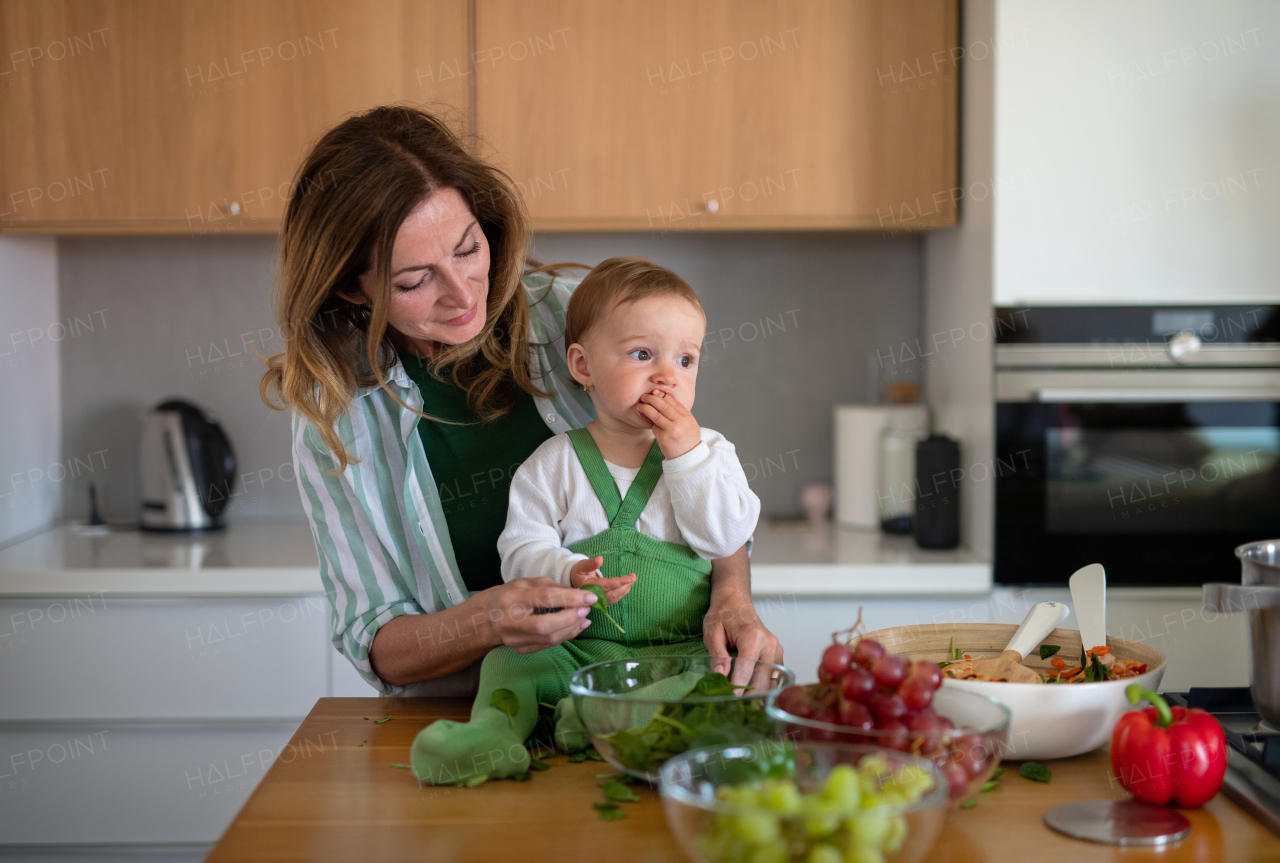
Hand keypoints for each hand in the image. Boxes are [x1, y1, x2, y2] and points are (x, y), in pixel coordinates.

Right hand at [490, 577, 597, 653]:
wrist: (490, 615)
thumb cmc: (514, 594)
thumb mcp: (531, 583)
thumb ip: (555, 588)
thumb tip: (581, 596)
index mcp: (512, 598)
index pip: (546, 598)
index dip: (571, 598)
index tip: (591, 597)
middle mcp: (510, 621)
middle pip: (546, 625)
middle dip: (571, 618)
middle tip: (586, 610)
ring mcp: (513, 639)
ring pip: (549, 639)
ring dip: (571, 628)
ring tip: (584, 618)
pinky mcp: (520, 649)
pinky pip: (548, 645)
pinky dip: (565, 636)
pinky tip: (575, 627)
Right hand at [568, 555, 636, 604]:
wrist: (573, 584)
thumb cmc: (579, 573)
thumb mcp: (581, 566)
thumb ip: (590, 563)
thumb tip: (600, 559)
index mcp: (587, 587)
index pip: (605, 585)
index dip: (619, 582)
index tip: (630, 578)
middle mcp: (593, 597)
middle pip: (612, 594)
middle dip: (625, 586)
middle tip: (633, 577)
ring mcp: (597, 602)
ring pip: (614, 598)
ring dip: (625, 590)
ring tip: (632, 580)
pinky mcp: (601, 603)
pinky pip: (614, 600)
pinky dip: (622, 593)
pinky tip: (627, 586)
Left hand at [638, 388, 700, 458]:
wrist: (689, 457)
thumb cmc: (687, 439)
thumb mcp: (688, 423)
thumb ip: (679, 413)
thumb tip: (664, 399)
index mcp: (687, 417)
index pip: (673, 402)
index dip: (662, 395)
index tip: (655, 392)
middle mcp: (680, 422)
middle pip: (664, 406)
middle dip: (652, 399)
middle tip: (644, 397)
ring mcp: (672, 430)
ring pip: (656, 415)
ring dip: (646, 408)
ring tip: (640, 406)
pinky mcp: (663, 438)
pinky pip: (654, 427)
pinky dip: (652, 424)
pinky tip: (649, 422)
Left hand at [703, 548, 783, 691]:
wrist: (735, 599)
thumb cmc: (723, 613)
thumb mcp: (712, 631)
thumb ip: (717, 654)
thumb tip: (721, 675)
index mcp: (752, 636)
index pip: (746, 670)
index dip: (737, 687)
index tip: (728, 698)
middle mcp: (769, 643)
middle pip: (762, 679)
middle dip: (748, 695)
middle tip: (732, 704)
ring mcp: (776, 648)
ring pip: (771, 681)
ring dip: (757, 693)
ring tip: (741, 701)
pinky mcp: (777, 653)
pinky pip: (774, 675)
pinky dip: (763, 685)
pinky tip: (750, 690)